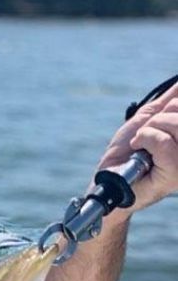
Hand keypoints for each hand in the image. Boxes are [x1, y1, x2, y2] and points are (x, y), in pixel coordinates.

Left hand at [97, 80, 177, 214]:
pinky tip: (140, 149)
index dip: (170, 108)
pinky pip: (163, 141)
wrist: (110, 180)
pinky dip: (145, 139)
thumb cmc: (128, 153)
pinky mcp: (176, 173)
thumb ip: (172, 100)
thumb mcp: (152, 118)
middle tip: (146, 137)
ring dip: (149, 130)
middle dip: (157, 119)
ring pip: (174, 123)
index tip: (153, 127)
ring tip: (142, 145)